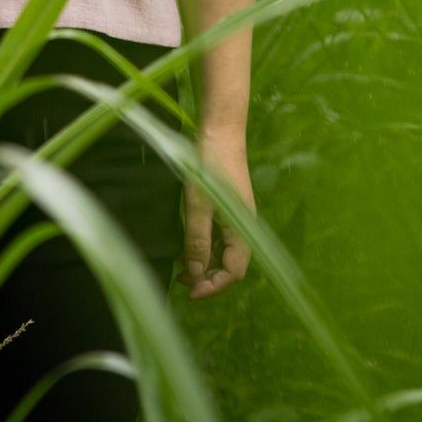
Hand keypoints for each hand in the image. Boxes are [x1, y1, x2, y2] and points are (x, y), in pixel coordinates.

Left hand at [181, 124, 253, 300]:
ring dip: (204, 262)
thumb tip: (195, 273)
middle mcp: (242, 227)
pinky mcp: (227, 206)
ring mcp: (235, 216)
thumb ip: (197, 240)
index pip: (234, 272)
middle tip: (180, 280)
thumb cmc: (210, 166)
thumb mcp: (199, 205)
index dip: (213, 286)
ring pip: (222, 251)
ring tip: (179, 266)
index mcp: (242, 230)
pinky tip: (186, 243)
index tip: (189, 292)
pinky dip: (203, 245)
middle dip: (207, 277)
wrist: (221, 130)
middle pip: (229, 265)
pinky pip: (218, 236)